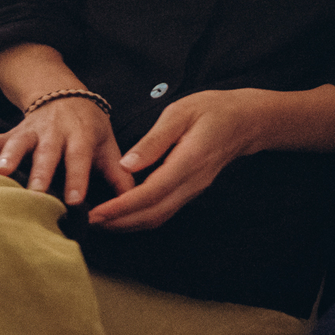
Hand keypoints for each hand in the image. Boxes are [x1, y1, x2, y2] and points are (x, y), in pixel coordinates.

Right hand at [0, 97, 134, 206]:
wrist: (65, 94)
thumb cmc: (90, 127)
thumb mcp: (108, 144)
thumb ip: (118, 173)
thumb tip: (135, 200)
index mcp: (81, 135)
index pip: (81, 158)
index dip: (79, 178)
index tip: (76, 201)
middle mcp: (55, 132)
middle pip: (48, 152)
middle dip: (42, 172)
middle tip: (36, 193)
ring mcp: (30, 131)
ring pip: (19, 143)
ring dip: (10, 157)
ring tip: (2, 174)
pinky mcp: (11, 132)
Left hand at [87, 88, 265, 231]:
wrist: (246, 121)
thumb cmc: (213, 111)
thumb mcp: (181, 112)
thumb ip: (154, 140)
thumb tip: (127, 165)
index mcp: (188, 161)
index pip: (150, 193)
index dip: (121, 207)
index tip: (96, 213)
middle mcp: (192, 182)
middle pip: (152, 214)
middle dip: (119, 222)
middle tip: (88, 221)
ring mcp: (193, 189)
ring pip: (158, 217)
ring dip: (128, 224)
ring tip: (101, 221)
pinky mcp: (191, 190)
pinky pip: (164, 211)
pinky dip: (141, 218)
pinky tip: (124, 213)